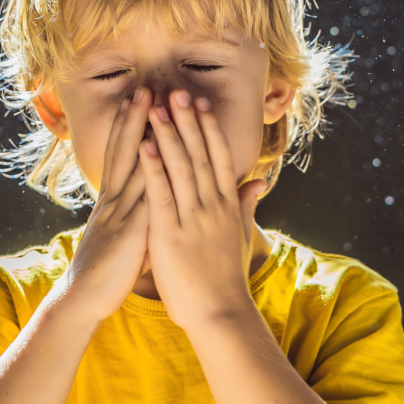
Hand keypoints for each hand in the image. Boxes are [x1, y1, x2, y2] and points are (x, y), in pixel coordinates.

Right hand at [63, 87, 152, 323]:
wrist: (82, 300)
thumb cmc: (106, 271)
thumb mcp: (123, 237)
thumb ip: (138, 217)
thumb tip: (152, 204)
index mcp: (113, 201)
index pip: (121, 155)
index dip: (130, 126)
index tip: (140, 99)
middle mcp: (113, 200)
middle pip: (125, 150)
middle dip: (135, 118)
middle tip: (146, 87)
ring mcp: (120, 213)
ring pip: (134, 165)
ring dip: (143, 134)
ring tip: (153, 107)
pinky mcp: (129, 232)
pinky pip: (144, 198)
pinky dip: (153, 174)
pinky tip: (161, 154)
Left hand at [140, 90, 265, 331]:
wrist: (219, 313)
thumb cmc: (226, 277)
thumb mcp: (241, 235)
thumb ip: (247, 203)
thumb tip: (258, 180)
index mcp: (227, 205)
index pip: (218, 157)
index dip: (208, 127)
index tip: (199, 102)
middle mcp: (213, 206)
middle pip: (200, 154)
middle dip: (188, 120)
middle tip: (176, 90)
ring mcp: (193, 218)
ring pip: (181, 167)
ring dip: (169, 134)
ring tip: (157, 107)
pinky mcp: (171, 234)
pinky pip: (162, 194)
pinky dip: (154, 168)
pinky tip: (145, 145)